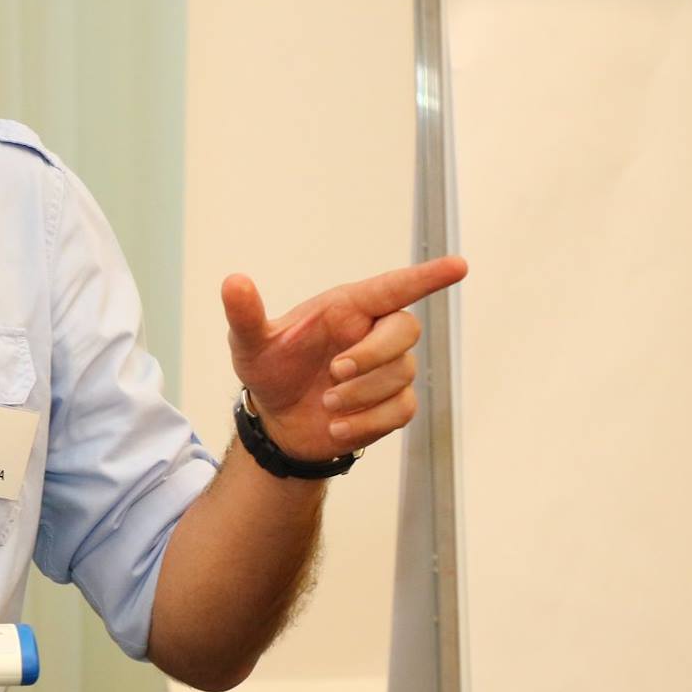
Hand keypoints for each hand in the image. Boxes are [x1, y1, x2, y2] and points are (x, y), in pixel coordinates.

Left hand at [221, 256, 468, 462]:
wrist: (278, 421)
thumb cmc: (269, 370)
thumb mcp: (250, 344)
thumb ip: (245, 314)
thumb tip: (233, 282)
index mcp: (347, 308)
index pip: (395, 287)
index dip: (427, 277)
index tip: (458, 266)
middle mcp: (373, 333)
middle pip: (406, 330)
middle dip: (373, 354)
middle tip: (335, 372)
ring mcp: (388, 369)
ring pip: (401, 374)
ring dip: (361, 394)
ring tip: (327, 403)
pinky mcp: (393, 403)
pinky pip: (400, 410)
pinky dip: (367, 421)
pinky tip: (337, 426)